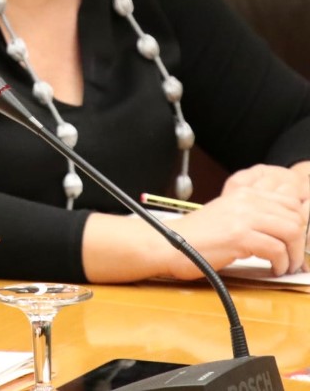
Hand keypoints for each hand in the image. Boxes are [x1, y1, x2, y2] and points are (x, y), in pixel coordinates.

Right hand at [161, 165, 309, 276]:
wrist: (167, 244)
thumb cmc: (195, 236)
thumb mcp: (226, 215)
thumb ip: (251, 215)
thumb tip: (282, 229)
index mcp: (244, 193)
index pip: (290, 202)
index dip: (299, 224)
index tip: (293, 242)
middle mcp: (246, 201)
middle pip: (295, 217)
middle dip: (299, 242)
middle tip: (292, 257)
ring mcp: (242, 217)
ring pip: (291, 231)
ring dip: (293, 254)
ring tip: (284, 265)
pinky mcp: (239, 236)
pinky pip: (276, 249)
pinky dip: (280, 263)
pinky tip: (272, 269)